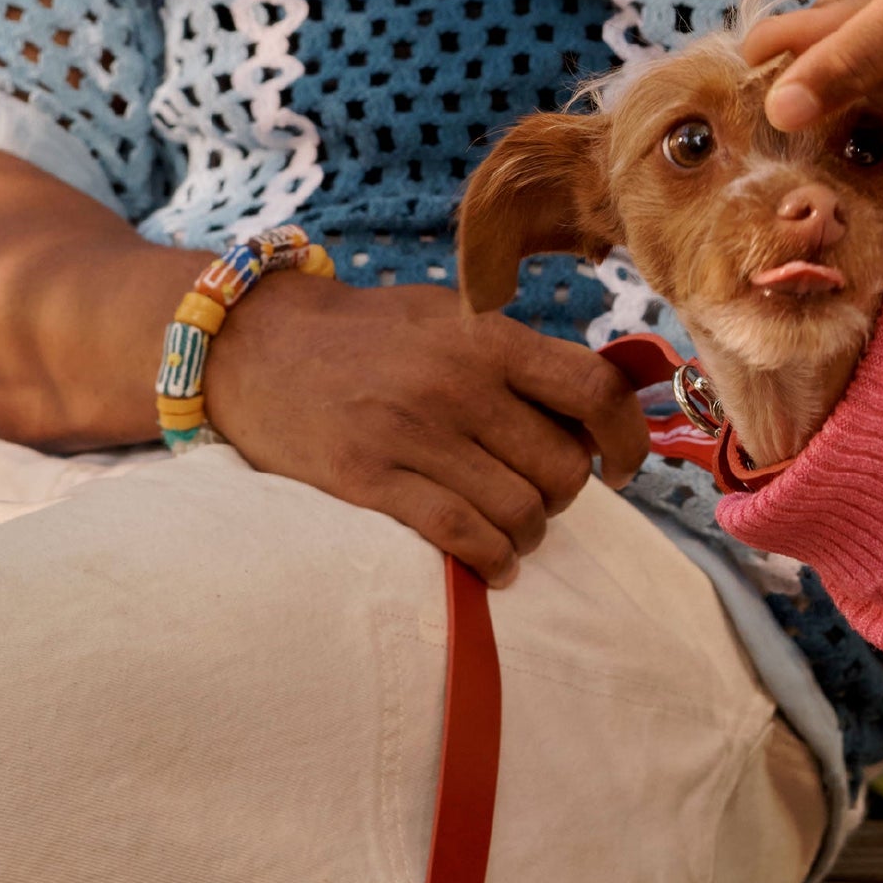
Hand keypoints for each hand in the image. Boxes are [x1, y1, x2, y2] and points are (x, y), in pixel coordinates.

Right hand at [205, 275, 649, 585]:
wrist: (256, 343)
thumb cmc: (366, 334)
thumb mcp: (448, 317)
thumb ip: (516, 356)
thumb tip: (592, 410)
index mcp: (485, 337)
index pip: (593, 390)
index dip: (627, 438)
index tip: (622, 466)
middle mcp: (457, 384)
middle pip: (561, 466)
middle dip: (565, 495)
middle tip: (544, 496)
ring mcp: (412, 435)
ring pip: (518, 511)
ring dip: (529, 534)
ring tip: (515, 532)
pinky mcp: (369, 481)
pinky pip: (461, 537)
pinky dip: (491, 561)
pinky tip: (493, 565)